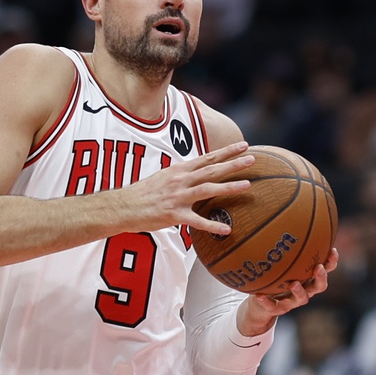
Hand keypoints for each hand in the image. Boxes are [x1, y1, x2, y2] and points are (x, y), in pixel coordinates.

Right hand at [105, 140, 252, 237]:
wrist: (123, 207)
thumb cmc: (143, 194)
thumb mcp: (163, 177)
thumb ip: (182, 175)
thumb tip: (197, 173)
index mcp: (179, 170)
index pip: (207, 158)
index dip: (226, 152)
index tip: (242, 145)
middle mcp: (180, 181)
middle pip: (211, 170)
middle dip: (233, 163)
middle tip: (252, 158)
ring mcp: (178, 197)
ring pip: (208, 189)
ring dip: (228, 187)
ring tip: (247, 185)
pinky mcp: (174, 215)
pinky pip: (197, 221)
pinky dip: (212, 225)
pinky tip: (226, 228)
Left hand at [237, 247, 339, 336]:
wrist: (259, 303)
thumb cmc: (273, 277)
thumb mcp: (278, 259)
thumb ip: (283, 243)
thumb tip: (283, 213)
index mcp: (307, 277)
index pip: (325, 269)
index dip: (331, 262)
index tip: (332, 250)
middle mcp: (304, 289)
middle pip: (319, 286)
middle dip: (321, 278)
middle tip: (318, 268)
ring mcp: (291, 301)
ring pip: (301, 299)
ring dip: (299, 292)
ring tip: (293, 283)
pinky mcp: (276, 309)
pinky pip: (273, 306)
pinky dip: (267, 302)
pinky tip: (259, 296)